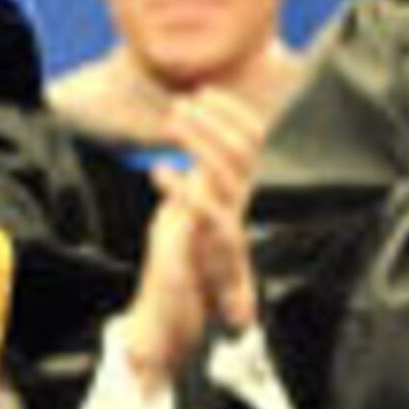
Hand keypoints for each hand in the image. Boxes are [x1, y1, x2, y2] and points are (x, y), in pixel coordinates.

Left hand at [117, 89, 267, 387]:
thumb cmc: (181, 265)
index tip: (206, 92)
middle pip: (244, 151)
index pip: (250, 144)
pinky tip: (158, 172)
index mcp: (233, 194)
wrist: (178, 316)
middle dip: (217, 120)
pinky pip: (206, 212)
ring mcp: (227, 226)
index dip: (233, 114)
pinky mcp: (212, 250)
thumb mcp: (188, 214)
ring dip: (202, 140)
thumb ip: (196, 185)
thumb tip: (191, 153)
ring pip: (227, 173)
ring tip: (175, 121)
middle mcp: (237, 206)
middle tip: (185, 103)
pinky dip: (182, 188)